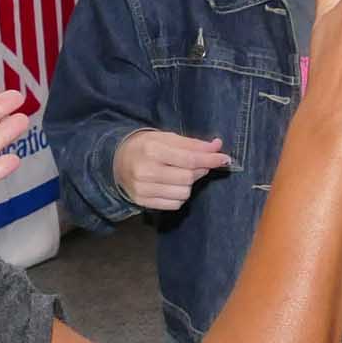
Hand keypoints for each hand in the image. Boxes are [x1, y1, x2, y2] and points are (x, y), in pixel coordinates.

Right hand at [113, 128, 232, 211]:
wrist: (117, 160)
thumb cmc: (146, 147)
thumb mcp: (167, 138)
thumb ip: (192, 143)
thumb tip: (217, 146)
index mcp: (152, 150)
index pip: (188, 159)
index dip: (210, 159)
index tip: (225, 159)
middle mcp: (145, 171)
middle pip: (187, 178)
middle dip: (199, 171)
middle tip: (198, 164)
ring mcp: (142, 189)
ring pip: (183, 193)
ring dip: (189, 185)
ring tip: (180, 174)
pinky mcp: (142, 201)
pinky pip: (174, 204)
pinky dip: (179, 196)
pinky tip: (172, 185)